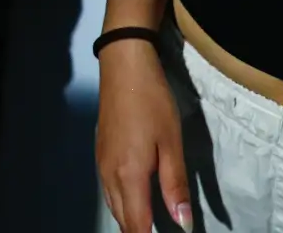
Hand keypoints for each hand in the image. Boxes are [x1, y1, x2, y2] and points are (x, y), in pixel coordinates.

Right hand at [97, 38, 192, 232]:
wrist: (123, 66)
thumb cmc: (152, 103)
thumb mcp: (171, 143)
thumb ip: (175, 185)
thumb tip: (182, 224)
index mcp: (129, 176)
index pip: (136, 225)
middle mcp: (110, 176)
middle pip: (122, 219)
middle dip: (137, 232)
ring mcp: (101, 164)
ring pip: (113, 206)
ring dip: (129, 221)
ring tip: (146, 228)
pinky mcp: (100, 153)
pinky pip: (109, 191)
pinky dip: (121, 205)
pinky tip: (134, 201)